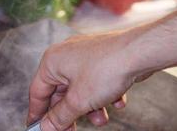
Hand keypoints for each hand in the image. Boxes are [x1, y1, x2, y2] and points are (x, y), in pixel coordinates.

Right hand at [27, 30, 150, 130]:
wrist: (138, 53)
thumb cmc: (106, 68)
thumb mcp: (79, 101)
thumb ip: (60, 116)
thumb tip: (47, 127)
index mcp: (53, 61)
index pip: (37, 92)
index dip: (37, 113)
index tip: (38, 129)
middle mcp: (66, 55)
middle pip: (60, 93)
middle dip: (70, 113)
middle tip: (72, 130)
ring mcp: (85, 55)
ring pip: (81, 90)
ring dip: (90, 108)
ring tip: (101, 118)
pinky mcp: (101, 58)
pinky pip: (97, 82)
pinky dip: (104, 96)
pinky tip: (116, 101)